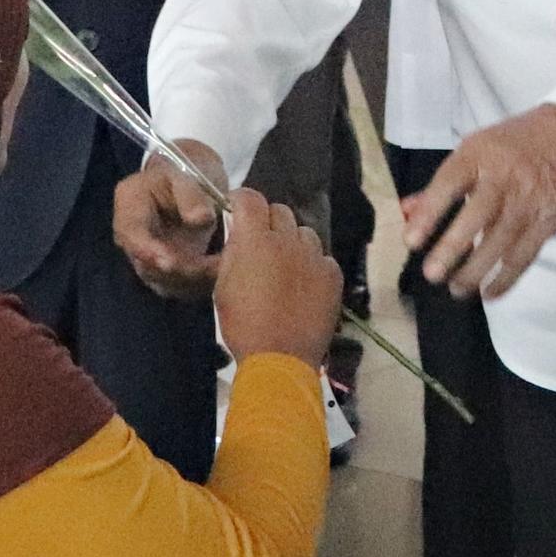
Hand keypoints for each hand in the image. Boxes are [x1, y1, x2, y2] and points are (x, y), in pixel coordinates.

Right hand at [113, 141, 227, 297]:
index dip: (148, 250)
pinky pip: (178, 286)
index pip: (131, 232)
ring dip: (189, 281)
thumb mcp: (188, 174)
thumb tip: (200, 218)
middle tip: (205, 270)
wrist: (197, 188)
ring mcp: (147, 256)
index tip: (170, 261)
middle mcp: (131, 235)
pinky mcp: (164, 272)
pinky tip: (219, 275)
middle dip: (175, 271)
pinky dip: (198, 285)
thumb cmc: (188, 174)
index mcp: (130, 203)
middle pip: (145, 263)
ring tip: (218, 270)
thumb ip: (192, 194)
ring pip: (161, 281)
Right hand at [213, 189, 341, 364]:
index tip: (238, 210)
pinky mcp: (333, 274)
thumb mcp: (222, 286)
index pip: (250, 198)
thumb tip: (240, 237)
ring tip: (285, 265)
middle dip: (268, 221)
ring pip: (304, 232)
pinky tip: (304, 285)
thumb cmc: (243, 324)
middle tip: (261, 242)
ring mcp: (315, 256)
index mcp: (255, 240)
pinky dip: (312, 265)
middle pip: (279, 211)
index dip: (241, 200)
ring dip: (292, 242)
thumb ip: (233, 254)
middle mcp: (288, 240)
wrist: (281, 358)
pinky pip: (322, 258)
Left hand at [406, 104, 555, 299]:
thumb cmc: (515, 144)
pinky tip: (489, 292)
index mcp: (480, 154)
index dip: (430, 213)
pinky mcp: (548, 220)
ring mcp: (528, 200)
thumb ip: (441, 184)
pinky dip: (507, 277)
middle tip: (432, 274)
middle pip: (476, 215)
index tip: (411, 241)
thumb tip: (407, 212)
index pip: (450, 184)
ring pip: (501, 241)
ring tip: (456, 289)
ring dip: (477, 270)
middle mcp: (504, 177)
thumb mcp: (476, 150)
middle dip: (453, 247)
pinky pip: (525, 254)